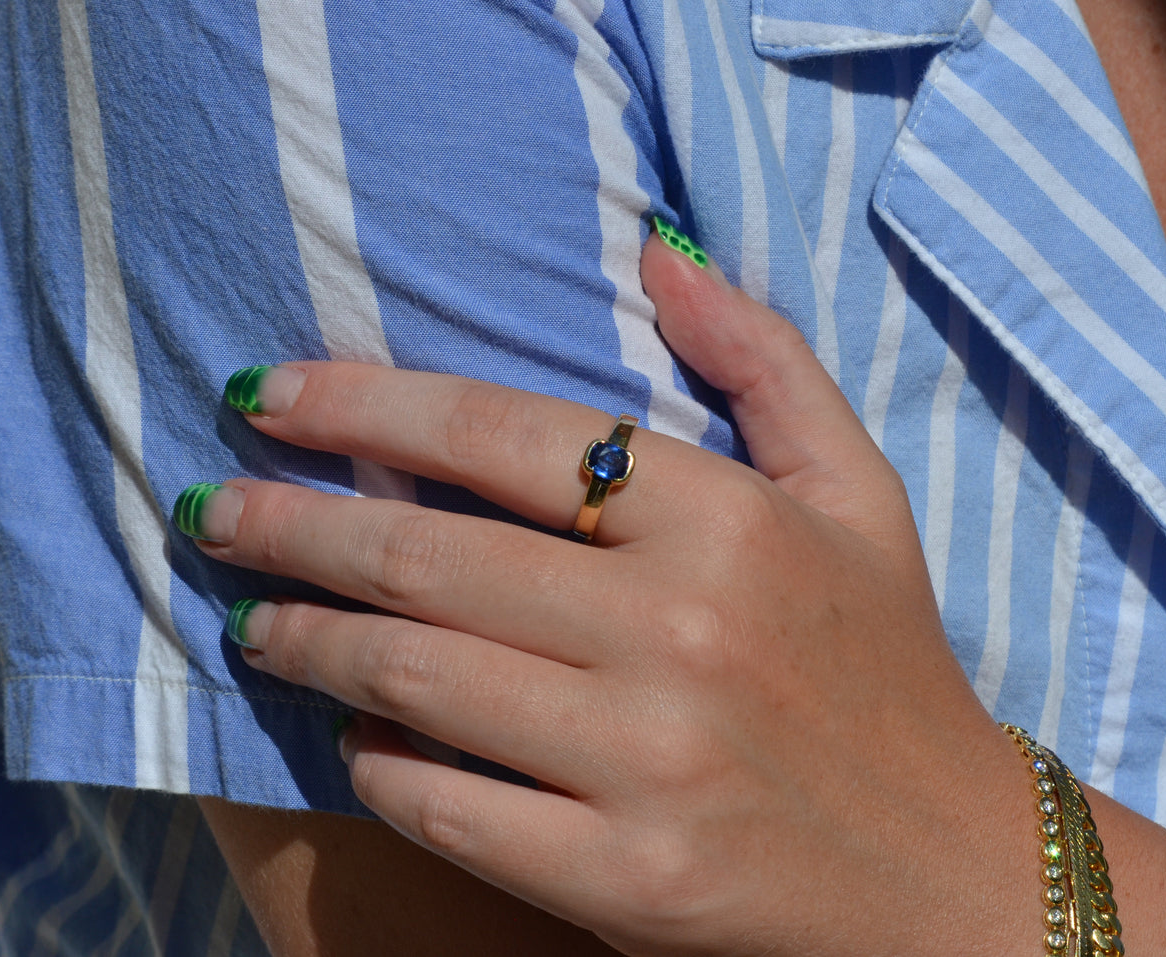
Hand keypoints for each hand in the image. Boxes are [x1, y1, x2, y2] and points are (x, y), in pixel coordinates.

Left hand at [181, 234, 1037, 954]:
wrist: (948, 877)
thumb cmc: (889, 670)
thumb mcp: (859, 494)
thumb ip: (764, 359)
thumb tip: (655, 249)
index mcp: (731, 520)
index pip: (504, 431)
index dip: (363, 402)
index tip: (268, 395)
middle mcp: (682, 630)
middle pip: (426, 556)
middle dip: (292, 526)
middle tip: (217, 512)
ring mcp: (649, 762)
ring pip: (410, 680)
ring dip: (305, 642)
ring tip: (255, 619)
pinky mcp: (622, 880)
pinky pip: (441, 805)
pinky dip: (373, 764)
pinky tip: (352, 737)